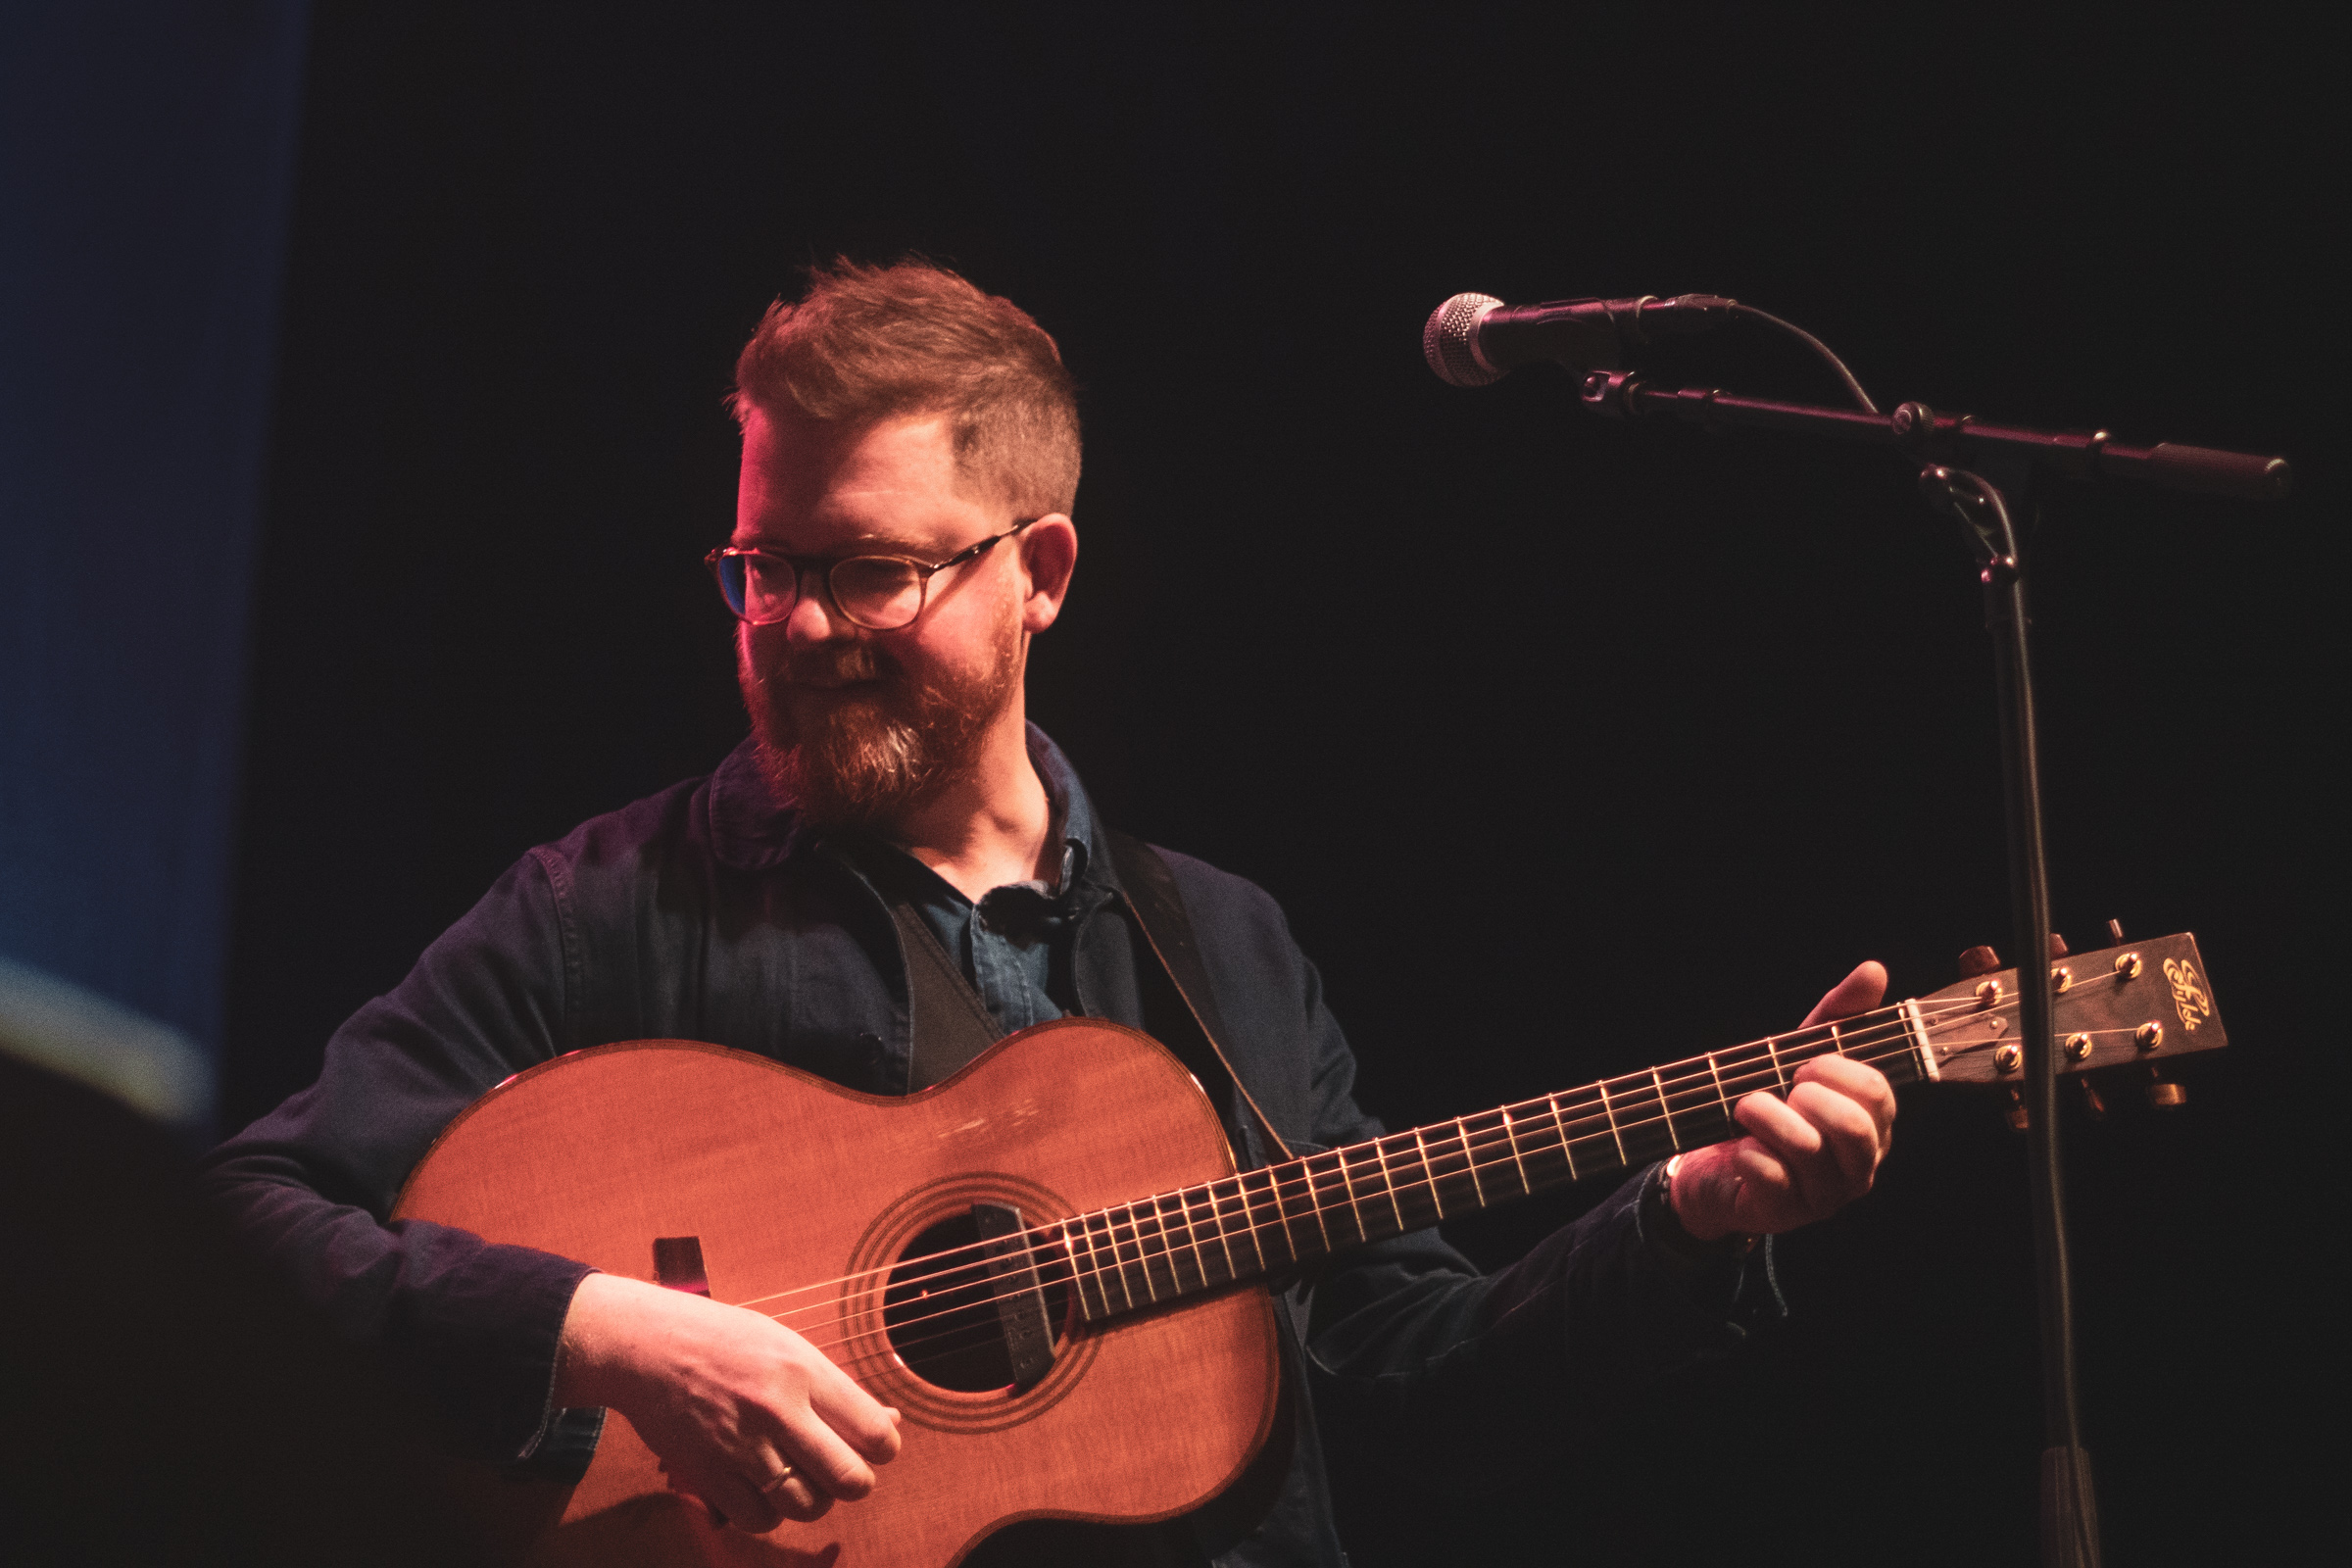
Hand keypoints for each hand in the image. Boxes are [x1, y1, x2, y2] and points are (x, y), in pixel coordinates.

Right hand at [554, 1273, 901, 1533]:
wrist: (646, 1346)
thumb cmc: (724, 1341)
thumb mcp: (787, 1346)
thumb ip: (836, 1389)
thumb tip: (890, 1423)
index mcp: (803, 1370)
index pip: (874, 1431)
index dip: (885, 1448)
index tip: (875, 1448)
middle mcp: (776, 1410)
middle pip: (848, 1479)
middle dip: (856, 1483)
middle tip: (845, 1474)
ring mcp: (740, 1446)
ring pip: (806, 1506)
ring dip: (812, 1500)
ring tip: (802, 1479)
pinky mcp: (708, 1474)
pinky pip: (758, 1519)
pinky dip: (769, 1514)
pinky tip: (764, 1489)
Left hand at [1669, 961, 1897, 1240]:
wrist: (1712, 1164)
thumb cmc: (1770, 1107)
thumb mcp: (1799, 1053)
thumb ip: (1840, 1015)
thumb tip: (1874, 969)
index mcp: (1873, 1126)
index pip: (1876, 1093)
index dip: (1832, 1069)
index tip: (1801, 1065)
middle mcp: (1859, 1167)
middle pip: (1852, 1126)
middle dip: (1804, 1095)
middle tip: (1778, 1088)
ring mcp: (1825, 1197)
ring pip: (1807, 1149)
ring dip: (1764, 1115)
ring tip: (1744, 1108)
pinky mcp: (1785, 1214)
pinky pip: (1770, 1176)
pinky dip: (1746, 1152)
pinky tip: (1739, 1148)